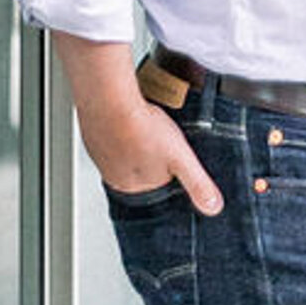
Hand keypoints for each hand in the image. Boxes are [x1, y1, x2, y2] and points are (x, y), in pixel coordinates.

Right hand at [54, 37, 223, 213]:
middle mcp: (112, 173)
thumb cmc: (142, 129)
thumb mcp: (181, 159)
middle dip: (151, 157)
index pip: (155, 186)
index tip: (173, 160)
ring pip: (122, 151)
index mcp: (132, 186)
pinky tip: (131, 115)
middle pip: (137, 169)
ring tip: (149, 127)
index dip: (168, 172)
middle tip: (161, 140)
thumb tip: (213, 206)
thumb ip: (197, 183)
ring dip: (134, 142)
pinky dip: (119, 127)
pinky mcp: (92, 131)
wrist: (111, 97)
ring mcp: (99, 151)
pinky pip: (109, 133)